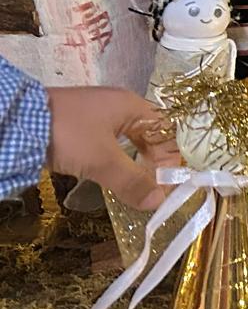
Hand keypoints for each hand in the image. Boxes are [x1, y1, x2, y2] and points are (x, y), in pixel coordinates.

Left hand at [45, 88, 180, 211]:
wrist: (13, 120)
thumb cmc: (68, 134)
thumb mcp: (101, 160)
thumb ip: (131, 182)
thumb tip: (158, 202)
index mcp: (132, 106)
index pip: (166, 132)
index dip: (170, 159)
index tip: (166, 186)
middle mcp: (118, 106)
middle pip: (149, 136)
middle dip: (153, 164)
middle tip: (151, 190)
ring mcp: (97, 114)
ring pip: (127, 141)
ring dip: (133, 164)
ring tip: (133, 187)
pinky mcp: (78, 125)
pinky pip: (108, 143)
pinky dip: (114, 161)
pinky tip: (109, 176)